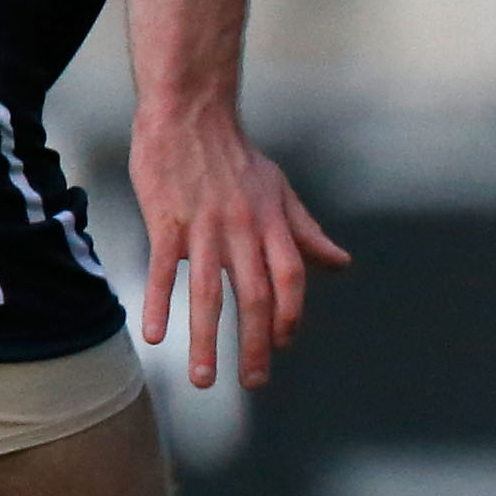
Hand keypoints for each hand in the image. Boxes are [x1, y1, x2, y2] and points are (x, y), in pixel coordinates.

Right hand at [130, 109, 351, 391]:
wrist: (190, 113)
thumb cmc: (235, 156)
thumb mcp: (280, 191)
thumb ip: (307, 233)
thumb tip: (341, 264)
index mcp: (272, 225)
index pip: (291, 279)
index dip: (290, 315)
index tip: (283, 346)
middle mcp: (243, 230)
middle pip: (255, 296)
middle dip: (256, 344)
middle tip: (253, 382)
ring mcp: (204, 227)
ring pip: (210, 292)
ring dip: (207, 340)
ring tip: (204, 378)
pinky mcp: (167, 221)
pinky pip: (164, 269)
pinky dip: (160, 302)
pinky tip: (155, 334)